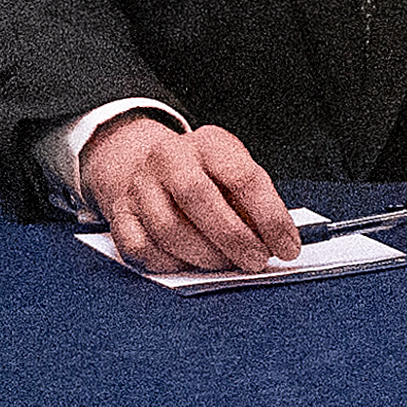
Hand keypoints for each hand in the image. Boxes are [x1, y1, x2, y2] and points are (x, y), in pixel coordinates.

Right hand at [73, 117, 297, 274]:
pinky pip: (141, 248)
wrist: (142, 164)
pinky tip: (187, 263)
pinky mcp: (120, 214)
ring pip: (168, 229)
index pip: (244, 177)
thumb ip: (254, 205)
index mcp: (209, 143)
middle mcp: (169, 157)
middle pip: (198, 197)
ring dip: (204, 256)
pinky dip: (169, 263)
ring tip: (224, 263)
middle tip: (255, 261)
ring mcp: (139, 186)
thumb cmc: (203, 177)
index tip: (287, 248)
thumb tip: (276, 244)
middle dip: (233, 237)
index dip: (270, 218)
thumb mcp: (234, 174)